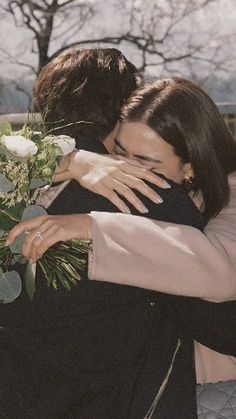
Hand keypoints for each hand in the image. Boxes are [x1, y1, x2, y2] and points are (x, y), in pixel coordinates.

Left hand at [7, 214, 91, 261]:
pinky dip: (41, 251)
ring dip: (33, 253)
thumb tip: (32, 244)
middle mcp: (46, 220)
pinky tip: (41, 255)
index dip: (13, 234)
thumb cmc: (71, 227)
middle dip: (25, 249)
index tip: (8, 242)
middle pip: (28, 236)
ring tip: (34, 259)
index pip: (23, 225)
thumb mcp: (54, 226)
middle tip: (26, 257)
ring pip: (36, 241)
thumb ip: (43, 231)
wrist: (86, 224)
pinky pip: (45, 243)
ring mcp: (53, 226)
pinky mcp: (60, 232)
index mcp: (42, 219)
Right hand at [54, 150, 169, 212]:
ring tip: (145, 211)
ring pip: (126, 191)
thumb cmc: (101, 161)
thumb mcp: (118, 158)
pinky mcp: (101, 187)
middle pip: (137, 182)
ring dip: (136, 201)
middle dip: (149, 192)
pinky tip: (127, 212)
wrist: (80, 162)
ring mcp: (109, 179)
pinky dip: (120, 204)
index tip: (166, 186)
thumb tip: (149, 167)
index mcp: (124, 164)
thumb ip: (134, 163)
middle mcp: (118, 171)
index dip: (155, 179)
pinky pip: (113, 197)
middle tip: (159, 201)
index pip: (143, 172)